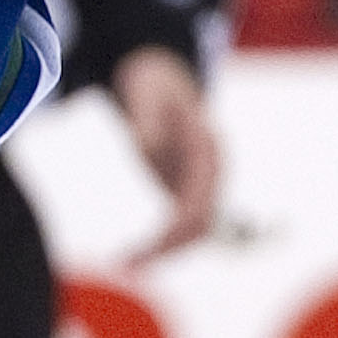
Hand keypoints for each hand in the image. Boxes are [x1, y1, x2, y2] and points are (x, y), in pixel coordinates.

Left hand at [109, 44, 220, 264]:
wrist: (160, 72)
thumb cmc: (151, 80)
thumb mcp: (145, 91)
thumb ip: (146, 117)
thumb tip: (146, 147)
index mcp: (207, 153)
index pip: (197, 208)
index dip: (171, 235)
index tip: (142, 251)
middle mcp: (211, 172)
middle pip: (199, 226)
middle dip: (167, 250)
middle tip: (126, 265)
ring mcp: (200, 180)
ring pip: (193, 229)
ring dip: (164, 251)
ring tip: (125, 264)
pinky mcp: (185, 184)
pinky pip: (181, 221)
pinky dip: (161, 240)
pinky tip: (132, 254)